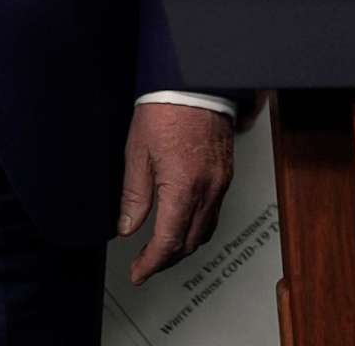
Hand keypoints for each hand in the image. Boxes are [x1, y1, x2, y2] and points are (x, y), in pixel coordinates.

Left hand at [118, 102, 234, 285]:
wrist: (195, 82)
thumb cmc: (167, 108)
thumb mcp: (137, 152)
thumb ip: (134, 195)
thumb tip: (128, 226)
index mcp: (184, 187)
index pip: (168, 241)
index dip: (151, 264)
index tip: (138, 273)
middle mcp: (208, 188)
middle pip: (190, 242)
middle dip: (167, 260)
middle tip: (145, 265)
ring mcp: (221, 181)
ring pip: (206, 229)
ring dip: (184, 245)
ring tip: (162, 248)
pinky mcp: (226, 172)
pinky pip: (215, 211)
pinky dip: (197, 225)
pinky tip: (183, 221)